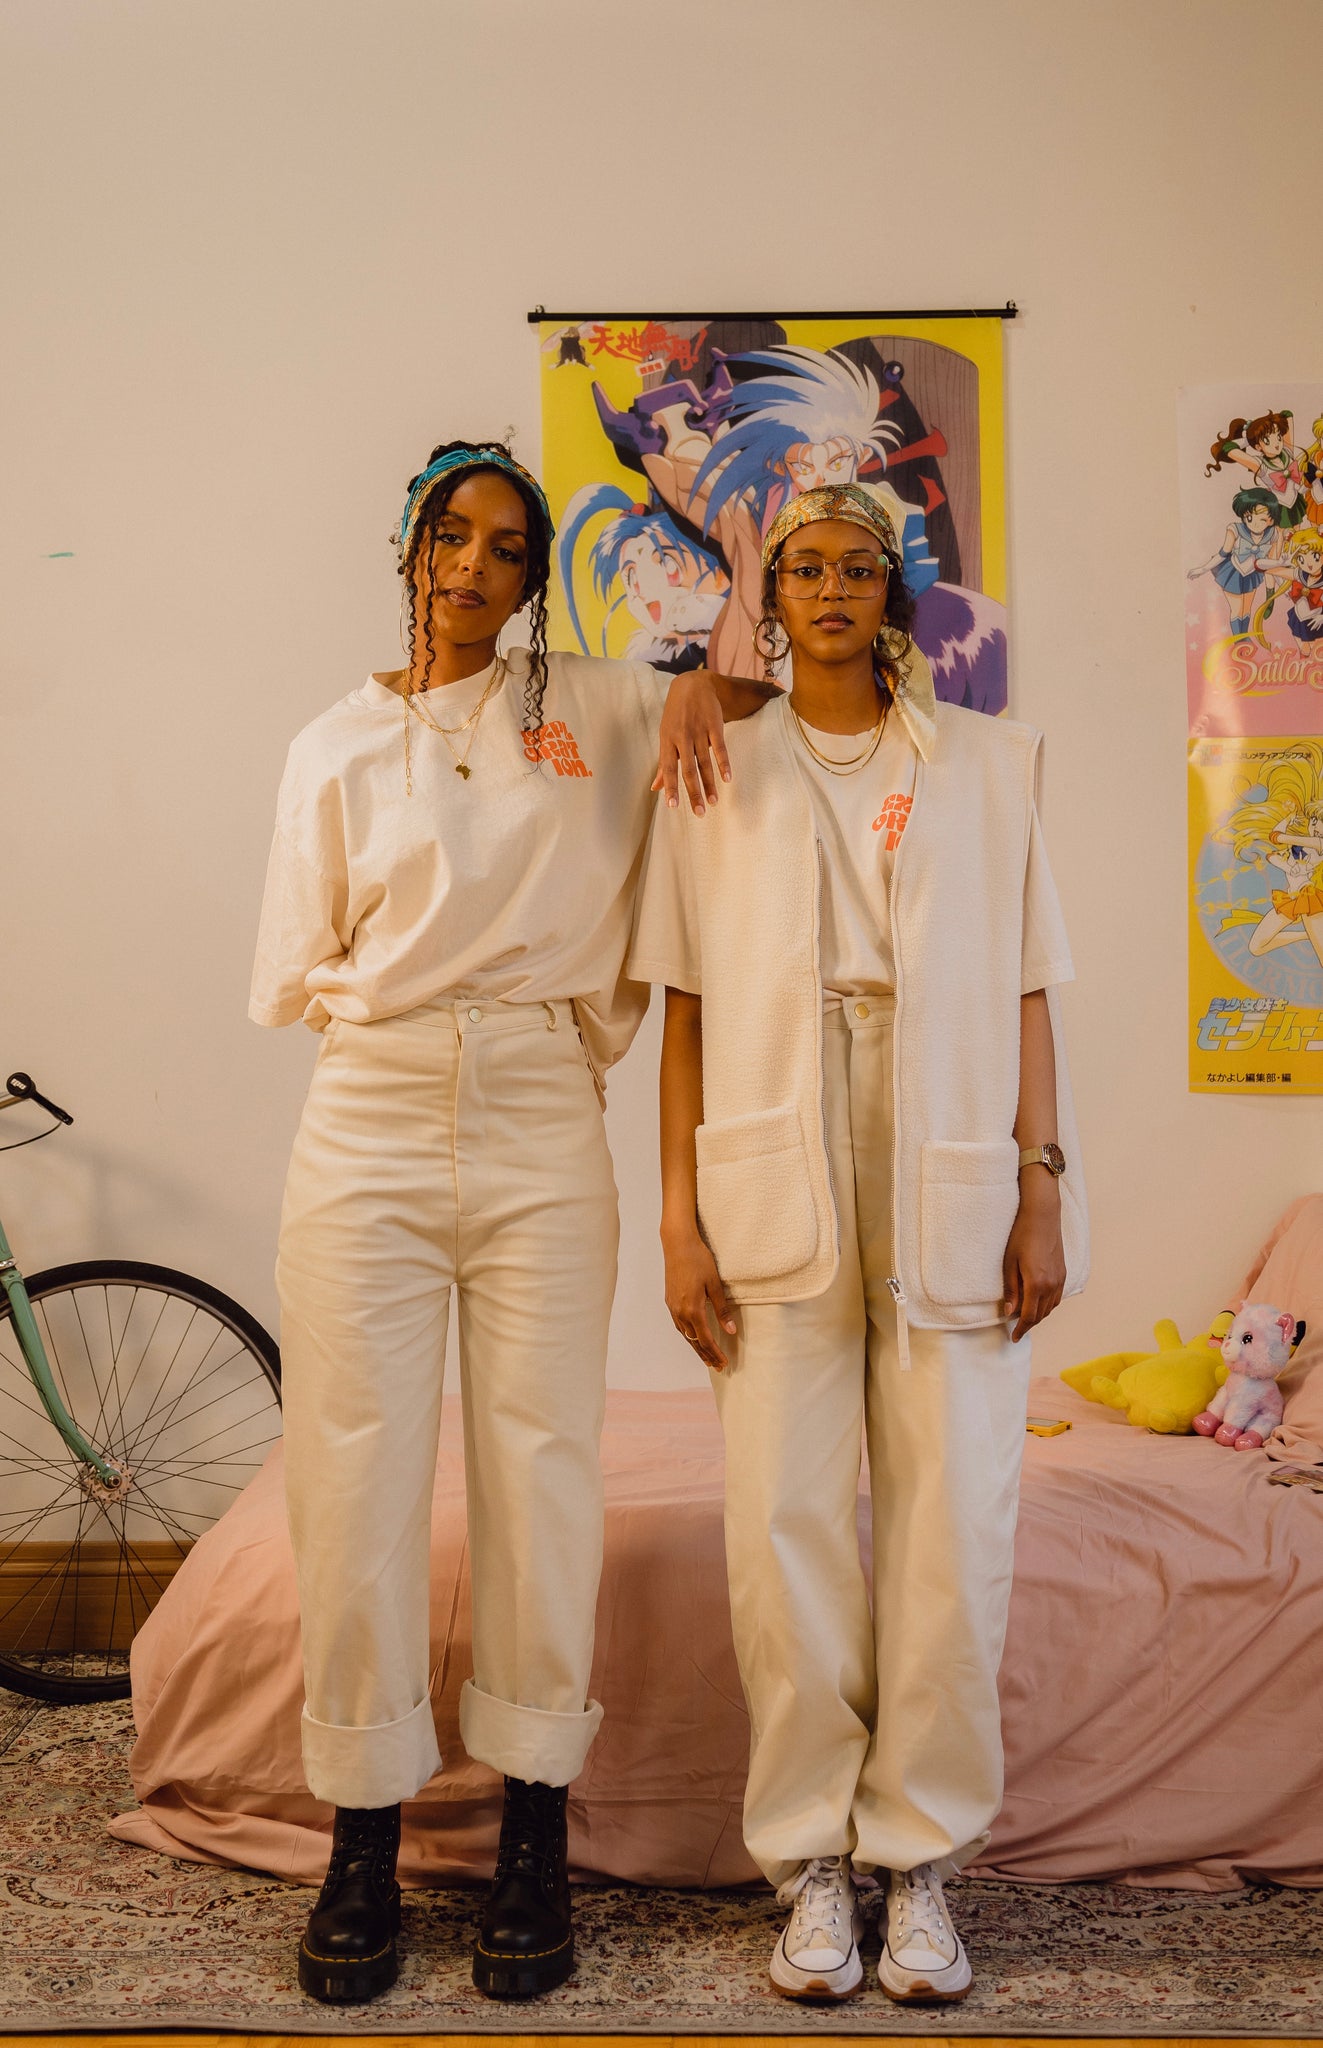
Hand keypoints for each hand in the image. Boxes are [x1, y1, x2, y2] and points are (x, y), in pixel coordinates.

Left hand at [654, 669, 730, 815]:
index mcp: (667, 741)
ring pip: (704, 762)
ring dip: (709, 783)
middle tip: (699, 813)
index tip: (673, 806)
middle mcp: (682, 737)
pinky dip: (724, 763)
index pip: (669, 768)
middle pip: (688, 770)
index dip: (671, 787)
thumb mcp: (666, 736)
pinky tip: (727, 779)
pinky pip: (719, 748)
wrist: (693, 684)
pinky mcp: (714, 725)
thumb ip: (664, 765)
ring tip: (713, 802)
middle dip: (693, 792)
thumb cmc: (676, 715)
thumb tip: (655, 788)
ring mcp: (698, 731)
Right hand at [663, 1229, 736, 1368]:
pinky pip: (679, 1325)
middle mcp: (680, 1312)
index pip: (706, 1339)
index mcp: (693, 1309)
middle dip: (706, 1355)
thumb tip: (731, 1330)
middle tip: (717, 1367)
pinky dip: (688, 1335)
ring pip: (685, 1335)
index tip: (724, 1363)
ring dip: (696, 1347)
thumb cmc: (699, 1260)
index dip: (715, 1353)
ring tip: (706, 1357)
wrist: (678, 1244)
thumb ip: (722, 1310)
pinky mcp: (670, 1301)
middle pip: (694, 1341)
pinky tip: (693, 1337)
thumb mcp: (715, 1285)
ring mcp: (673, 1307)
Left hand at [1002, 1177, 1065, 1342]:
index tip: (1013, 1338)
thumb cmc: (1021, 1236)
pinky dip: (1047, 1306)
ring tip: (1025, 1318)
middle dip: (1028, 1325)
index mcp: (1036, 1284)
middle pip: (1040, 1315)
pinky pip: (1057, 1298)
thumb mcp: (1009, 1263)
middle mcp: (1052, 1285)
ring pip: (1050, 1308)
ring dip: (1038, 1316)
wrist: (1042, 1216)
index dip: (1020, 1329)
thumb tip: (1009, 1311)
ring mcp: (1060, 1279)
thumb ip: (1011, 1290)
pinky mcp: (1063, 1273)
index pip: (1029, 1316)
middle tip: (1016, 1330)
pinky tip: (1038, 1304)